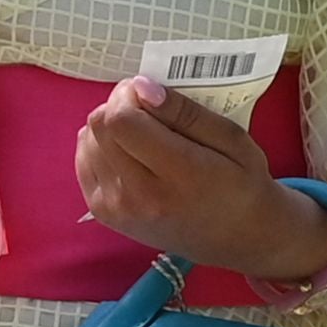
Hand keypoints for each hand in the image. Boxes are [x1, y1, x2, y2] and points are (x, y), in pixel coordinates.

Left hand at [75, 76, 326, 280]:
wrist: (237, 239)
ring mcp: (116, 208)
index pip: (121, 120)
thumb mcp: (232, 139)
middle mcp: (139, 196)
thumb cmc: (242, 185)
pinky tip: (129, 152)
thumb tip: (141, 87)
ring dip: (109, 126)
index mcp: (178, 176)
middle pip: (99, 126)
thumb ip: (185, 112)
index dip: (129, 96)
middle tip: (148, 110)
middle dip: (119, 106)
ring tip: (143, 135)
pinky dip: (100, 146)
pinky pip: (83, 160)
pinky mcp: (102, 214)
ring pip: (87, 140)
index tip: (150, 95)